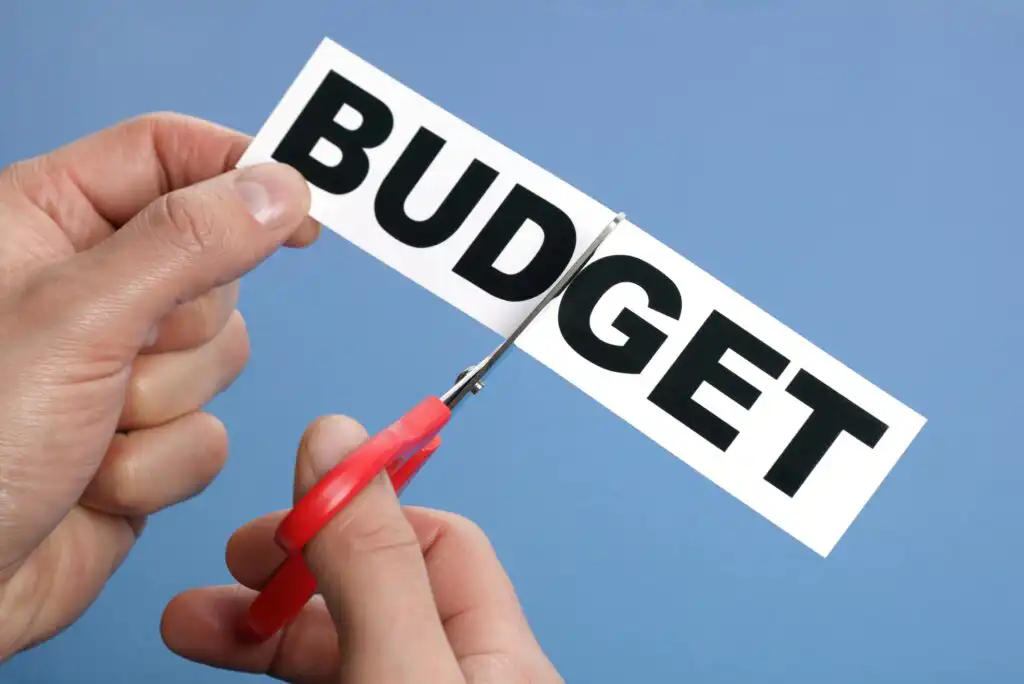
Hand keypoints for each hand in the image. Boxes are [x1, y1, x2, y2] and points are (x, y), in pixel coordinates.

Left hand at [0, 113, 318, 659]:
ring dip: (164, 406)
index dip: (242, 173)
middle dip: (181, 329)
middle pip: (216, 263)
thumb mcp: (76, 316)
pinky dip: (162, 465)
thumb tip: (280, 187)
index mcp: (50, 220)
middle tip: (114, 358)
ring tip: (86, 432)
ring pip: (222, 354)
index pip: (171, 153)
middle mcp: (92, 286)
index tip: (302, 212)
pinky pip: (209, 431)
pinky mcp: (147, 438)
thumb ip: (188, 242)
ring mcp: (121, 365)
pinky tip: (93, 482)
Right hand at [162, 415, 563, 682]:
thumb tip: (340, 442)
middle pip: (373, 594)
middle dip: (289, 570)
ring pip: (338, 646)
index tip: (285, 506)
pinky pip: (325, 682)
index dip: (359, 509)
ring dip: (264, 625)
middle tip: (225, 569)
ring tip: (193, 625)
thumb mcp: (407, 675)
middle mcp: (460, 682)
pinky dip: (274, 668)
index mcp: (500, 657)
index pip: (437, 541)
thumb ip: (376, 568)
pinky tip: (235, 667)